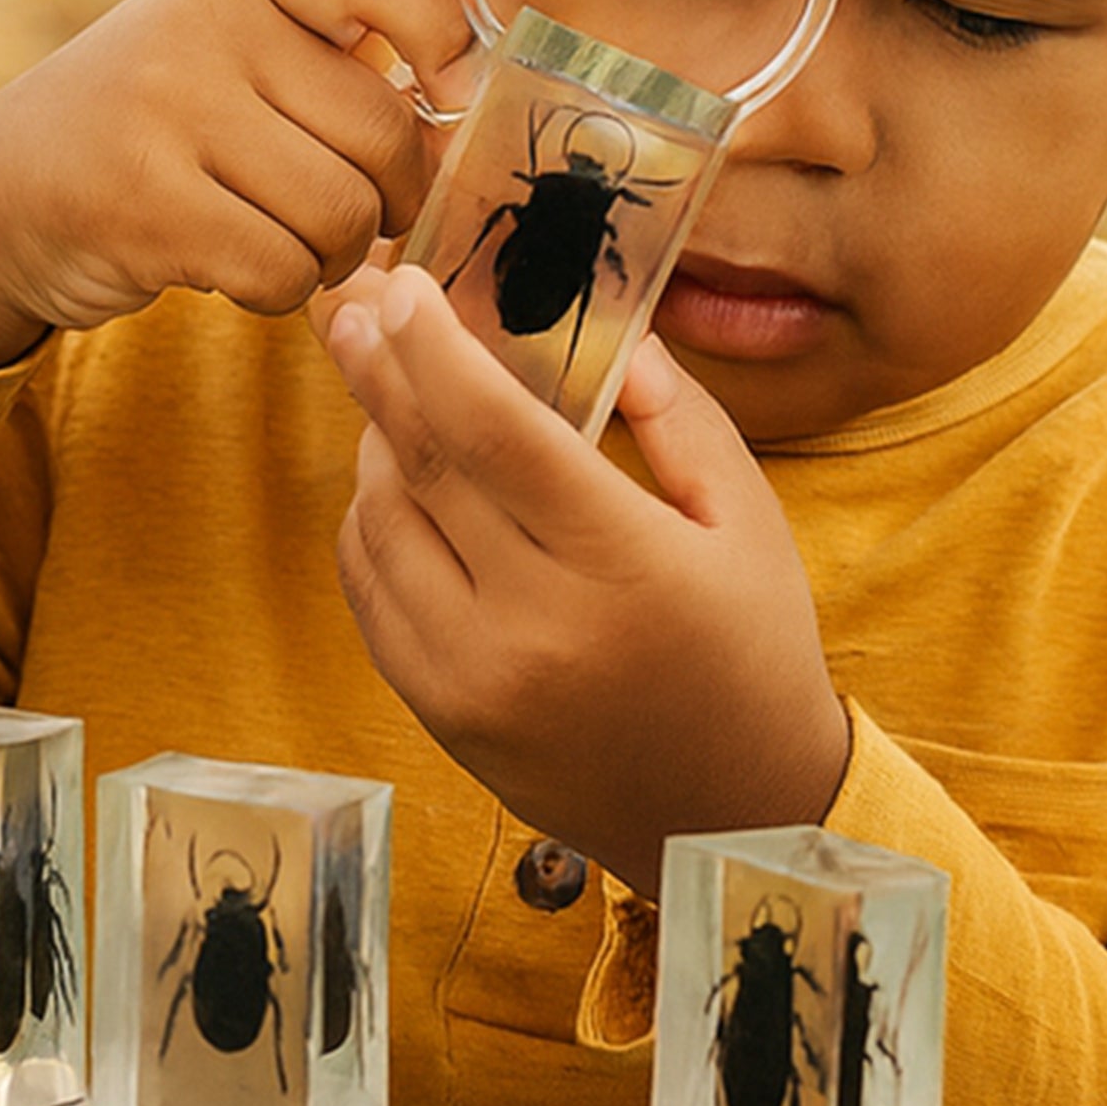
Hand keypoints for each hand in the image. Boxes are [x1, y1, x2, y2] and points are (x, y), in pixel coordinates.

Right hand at [0, 0, 474, 366]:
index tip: (448, 95)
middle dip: (393, 197)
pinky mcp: (144, 207)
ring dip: (337, 255)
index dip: (445, 31)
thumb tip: (469, 95)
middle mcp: (205, 28)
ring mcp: (168, 112)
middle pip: (383, 127)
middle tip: (361, 216)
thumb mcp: (224, 50)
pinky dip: (281, 290)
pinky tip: (239, 269)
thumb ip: (329, 53)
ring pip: (342, 211)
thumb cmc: (151, 128)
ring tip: (292, 243)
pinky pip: (282, 269)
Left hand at [324, 262, 849, 894]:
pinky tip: (396, 489)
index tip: (404, 286)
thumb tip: (608, 331)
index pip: (492, 426)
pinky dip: (369, 527)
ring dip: (374, 446)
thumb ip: (678, 417)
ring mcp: (474, 677)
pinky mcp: (441, 714)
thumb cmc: (752, 651)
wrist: (730, 819)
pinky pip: (372, 596)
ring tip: (393, 397)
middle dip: (376, 369)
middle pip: (421, 464)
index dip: (433, 345)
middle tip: (354, 304)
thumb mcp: (747, 520)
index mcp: (618, 560)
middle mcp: (532, 623)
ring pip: (379, 525)